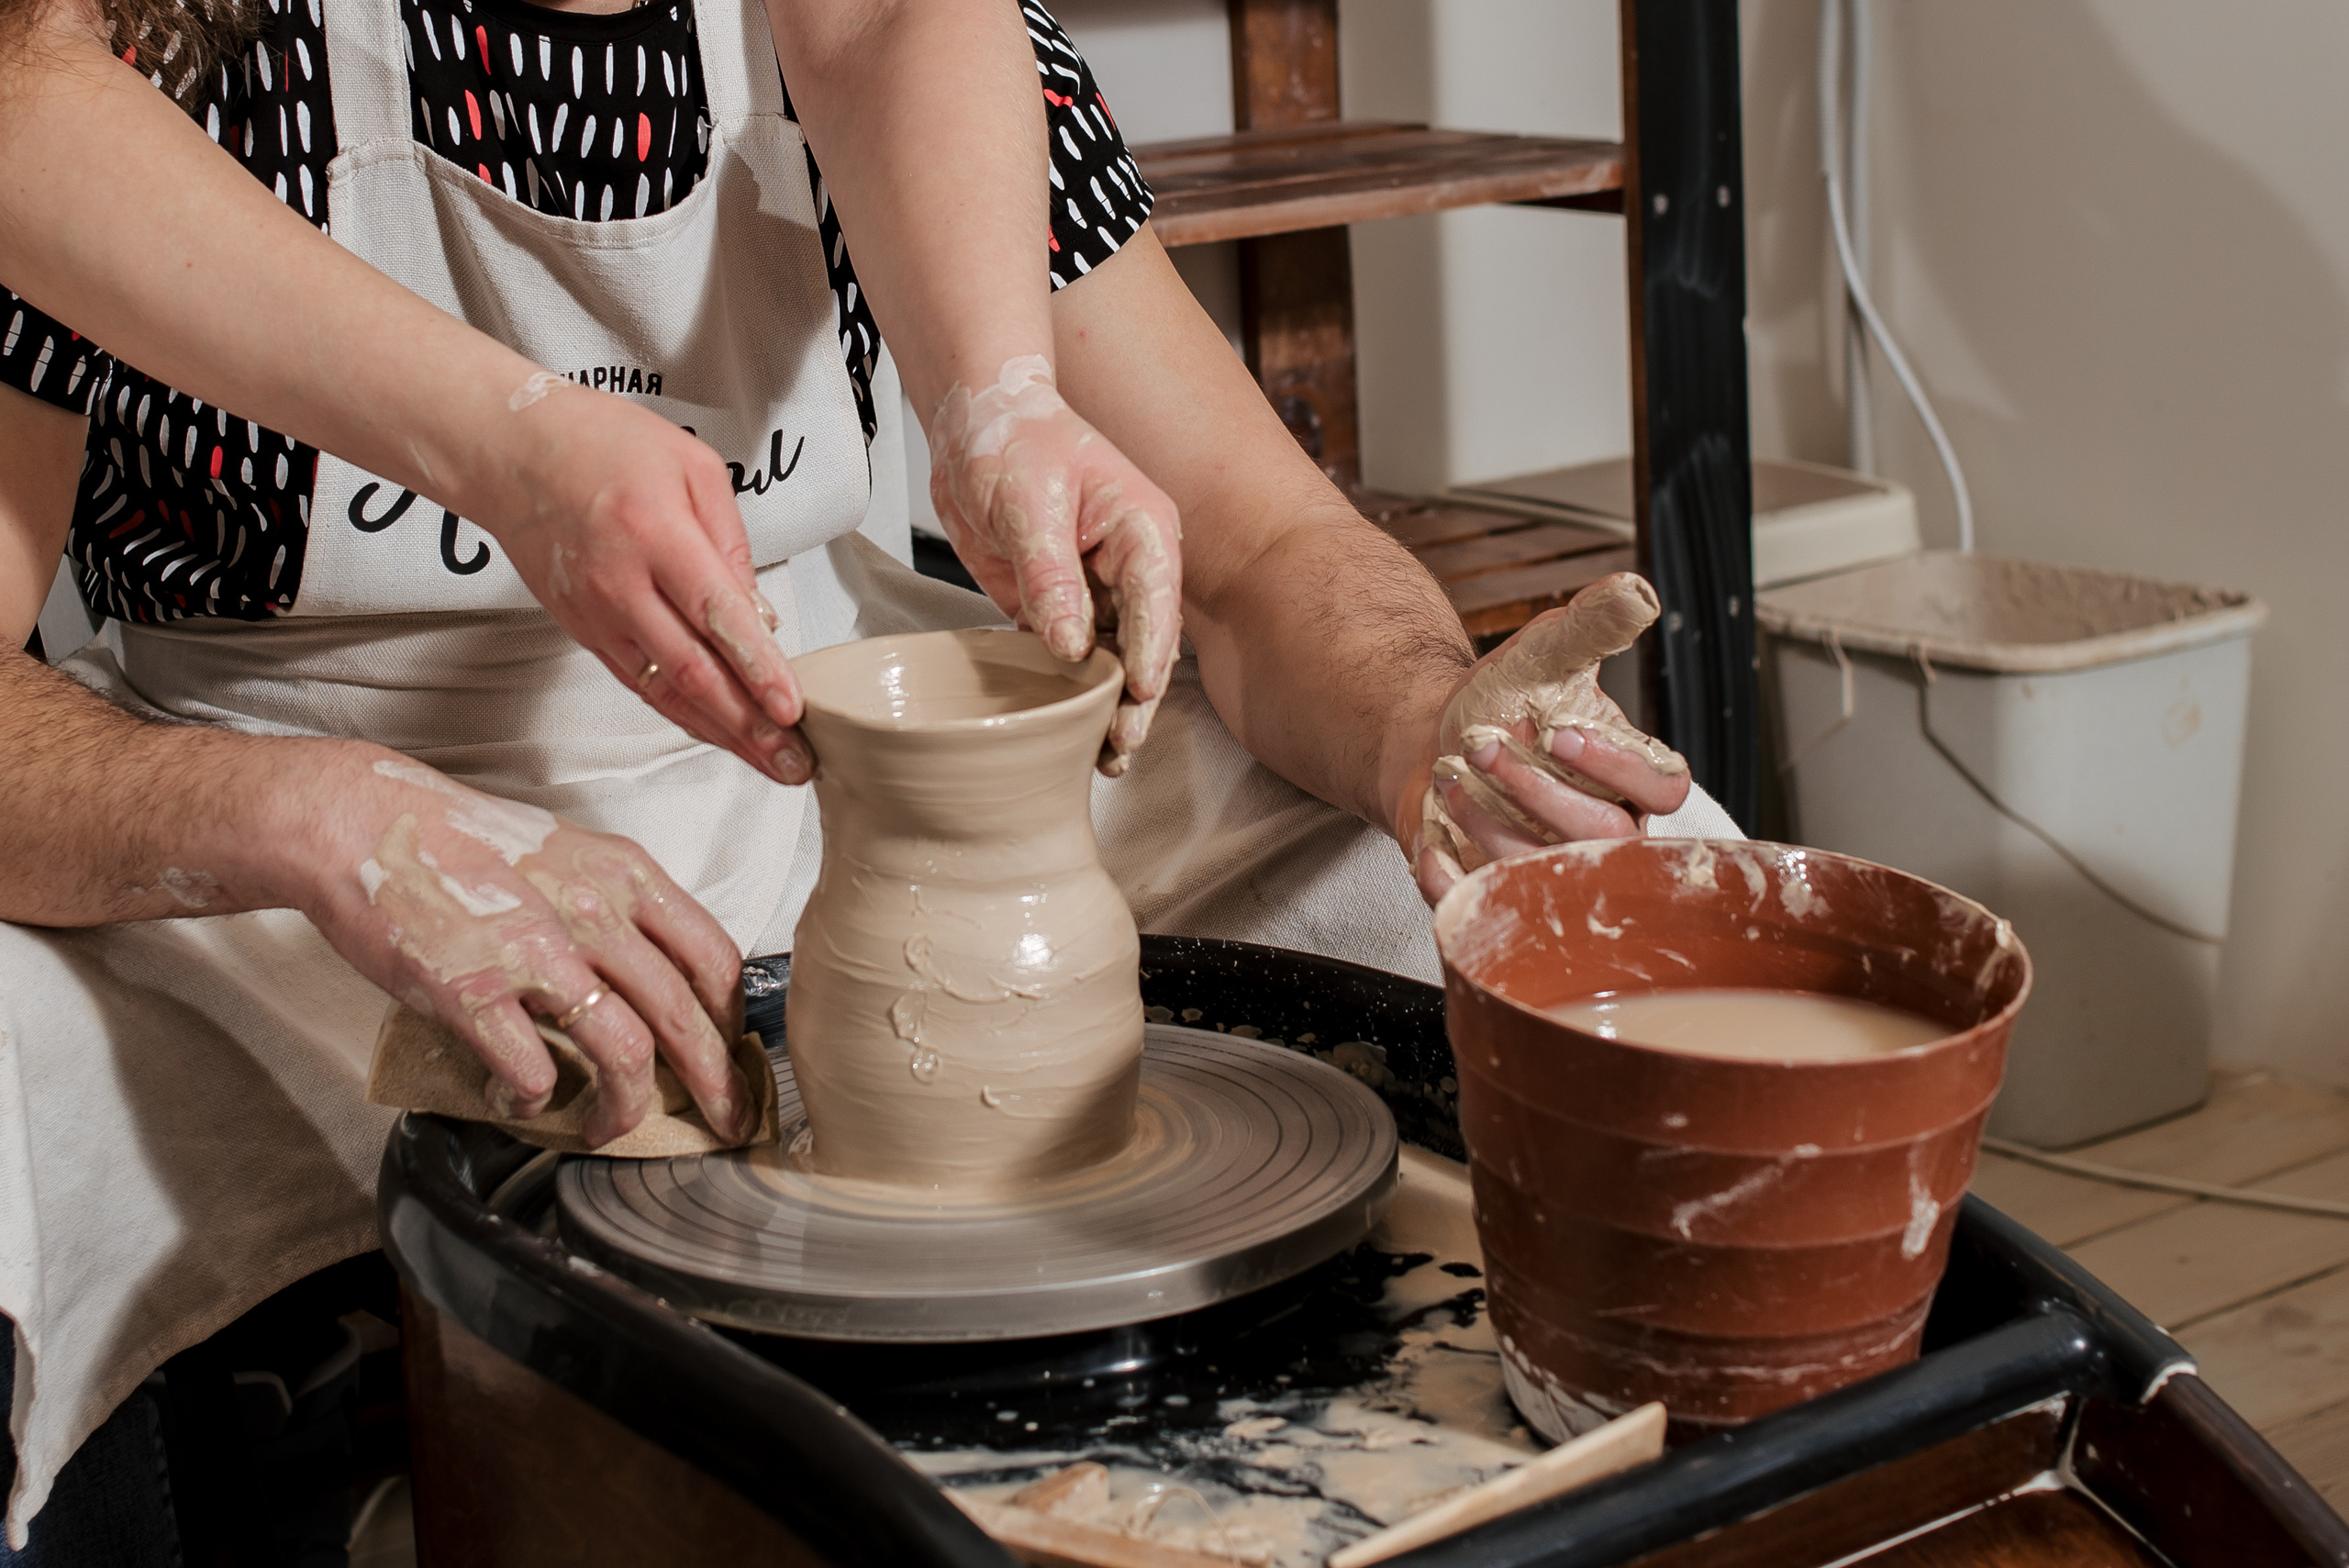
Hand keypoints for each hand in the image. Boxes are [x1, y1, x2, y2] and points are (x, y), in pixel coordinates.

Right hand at [303, 745, 754, 1147]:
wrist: (363, 821)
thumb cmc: (459, 839)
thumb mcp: (567, 850)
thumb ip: (615, 904)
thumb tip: (653, 968)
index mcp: (623, 875)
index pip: (712, 957)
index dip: (732, 1019)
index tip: (730, 1052)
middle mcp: (593, 912)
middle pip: (683, 1017)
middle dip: (714, 1085)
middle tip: (723, 1121)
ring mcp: (537, 953)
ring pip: (625, 1054)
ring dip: (625, 1108)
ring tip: (607, 1127)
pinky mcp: (476, 991)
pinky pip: (533, 1070)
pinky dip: (534, 1099)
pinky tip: (521, 1097)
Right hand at [489, 377, 811, 785]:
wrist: (509, 452)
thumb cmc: (599, 445)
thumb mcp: (691, 465)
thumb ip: (731, 540)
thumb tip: (757, 610)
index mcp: (655, 534)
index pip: (717, 616)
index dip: (757, 669)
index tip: (792, 708)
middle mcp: (622, 584)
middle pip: (693, 672)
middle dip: (750, 726)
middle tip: (795, 761)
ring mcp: (597, 615)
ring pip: (666, 692)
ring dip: (721, 734)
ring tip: (769, 760)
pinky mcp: (583, 631)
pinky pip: (640, 684)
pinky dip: (683, 714)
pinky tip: (718, 733)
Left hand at [927, 356, 1181, 774]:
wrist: (976, 421)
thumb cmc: (1013, 437)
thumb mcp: (1029, 502)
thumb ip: (1051, 575)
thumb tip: (1071, 646)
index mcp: (1143, 529)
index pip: (1157, 600)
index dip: (1152, 652)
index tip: (1139, 696)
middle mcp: (1130, 564)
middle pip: (1143, 643)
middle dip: (1135, 699)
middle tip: (1120, 746)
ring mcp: (1096, 588)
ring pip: (1110, 659)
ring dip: (1105, 707)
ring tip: (1101, 758)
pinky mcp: (1059, 604)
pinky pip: (1069, 656)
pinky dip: (1068, 694)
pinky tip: (1066, 731)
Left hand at [1400, 572, 1692, 904]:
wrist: (1432, 737)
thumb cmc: (1504, 700)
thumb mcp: (1544, 654)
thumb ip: (1591, 626)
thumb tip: (1635, 592)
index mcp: (1633, 778)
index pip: (1663, 788)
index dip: (1617, 766)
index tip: (1559, 733)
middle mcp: (1605, 831)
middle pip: (1603, 836)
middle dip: (1536, 791)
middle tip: (1481, 745)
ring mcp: (1553, 866)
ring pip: (1544, 868)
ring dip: (1489, 821)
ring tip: (1446, 771)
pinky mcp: (1501, 889)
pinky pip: (1487, 903)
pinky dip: (1453, 879)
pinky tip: (1430, 842)